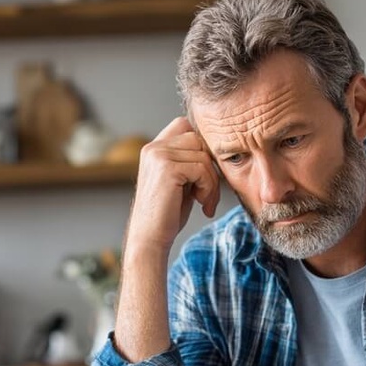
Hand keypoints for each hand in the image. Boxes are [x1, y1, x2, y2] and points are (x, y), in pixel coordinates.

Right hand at [124, 117, 219, 253]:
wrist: (150, 239)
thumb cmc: (167, 214)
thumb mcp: (180, 181)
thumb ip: (190, 161)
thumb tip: (216, 149)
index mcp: (154, 148)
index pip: (185, 126)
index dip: (201, 147)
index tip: (204, 175)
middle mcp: (153, 148)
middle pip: (198, 139)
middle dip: (210, 166)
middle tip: (208, 194)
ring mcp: (158, 156)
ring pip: (203, 154)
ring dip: (212, 181)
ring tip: (205, 202)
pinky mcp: (167, 168)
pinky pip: (202, 169)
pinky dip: (209, 188)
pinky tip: (202, 205)